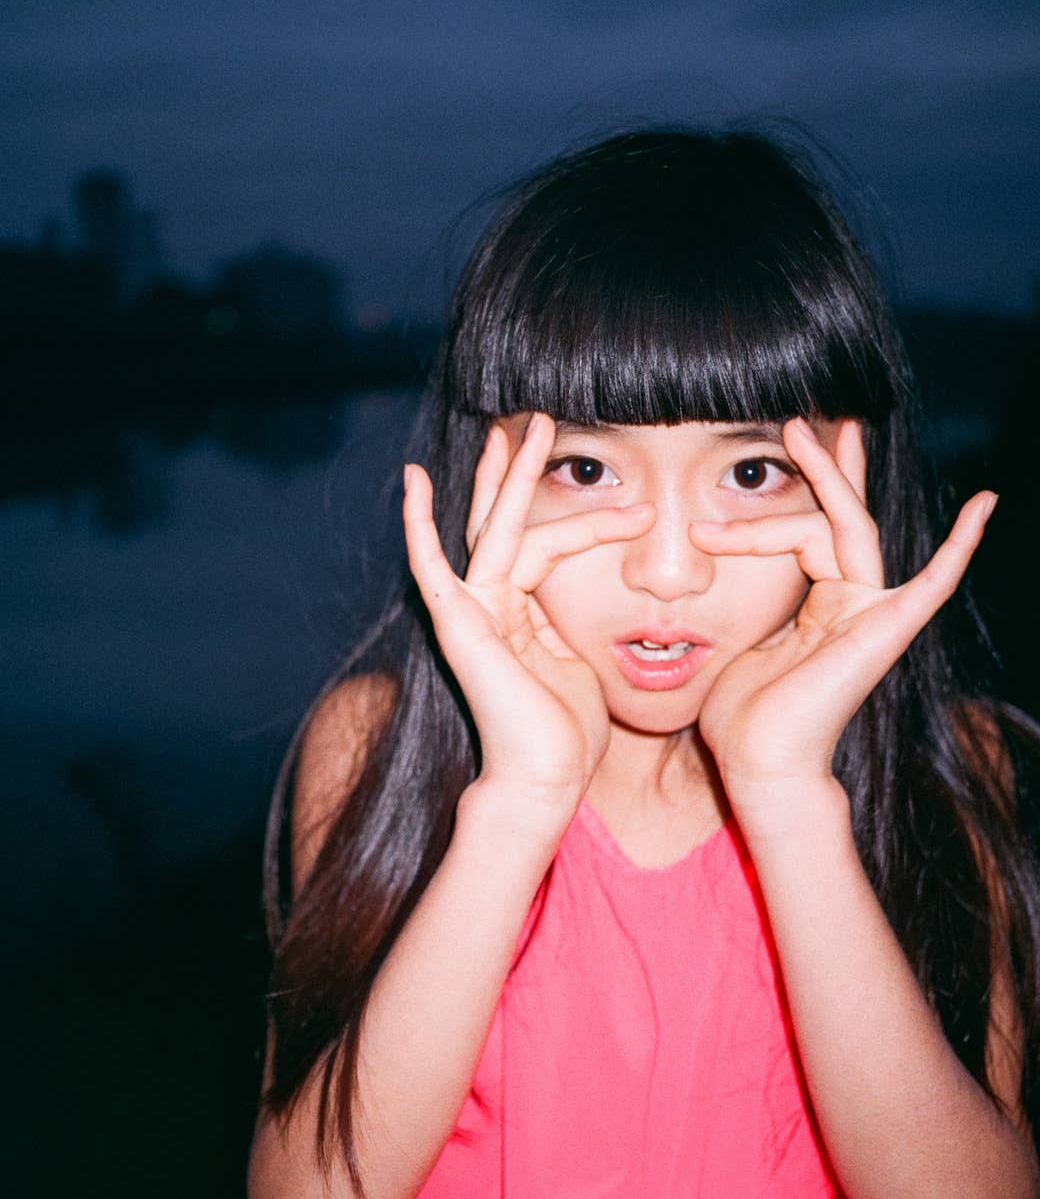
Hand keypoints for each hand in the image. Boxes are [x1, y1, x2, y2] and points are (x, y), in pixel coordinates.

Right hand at [403, 413, 654, 810]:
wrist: (547, 777)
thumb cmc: (569, 734)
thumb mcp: (587, 663)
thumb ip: (582, 625)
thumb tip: (617, 605)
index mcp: (521, 614)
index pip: (548, 547)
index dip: (589, 522)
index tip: (634, 506)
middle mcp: (491, 606)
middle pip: (507, 523)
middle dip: (521, 472)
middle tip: (537, 421)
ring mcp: (470, 612)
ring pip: (490, 530)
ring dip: (502, 478)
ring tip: (517, 428)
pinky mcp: (457, 624)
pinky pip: (432, 565)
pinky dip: (419, 523)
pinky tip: (413, 480)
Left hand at [690, 417, 995, 803]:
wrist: (759, 762)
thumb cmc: (742, 717)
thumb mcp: (736, 643)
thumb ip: (749, 605)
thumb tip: (717, 571)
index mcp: (820, 608)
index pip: (800, 539)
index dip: (753, 528)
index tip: (704, 529)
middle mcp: (851, 605)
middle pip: (834, 522)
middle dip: (820, 470)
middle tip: (795, 424)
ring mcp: (872, 615)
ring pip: (853, 530)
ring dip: (830, 479)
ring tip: (804, 430)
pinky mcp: (886, 630)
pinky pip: (931, 582)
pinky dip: (959, 546)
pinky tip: (985, 505)